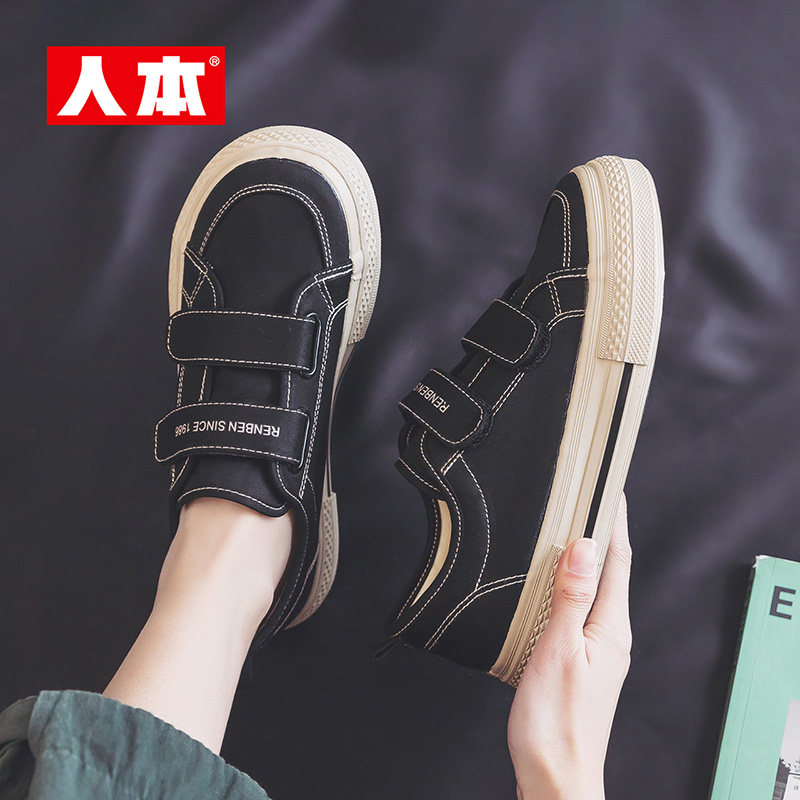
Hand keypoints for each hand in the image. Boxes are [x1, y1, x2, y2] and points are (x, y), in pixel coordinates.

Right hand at [507, 496, 631, 799]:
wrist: (555, 774)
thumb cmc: (555, 721)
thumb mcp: (559, 649)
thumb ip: (571, 597)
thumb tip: (582, 547)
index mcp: (610, 629)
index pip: (617, 562)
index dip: (614, 524)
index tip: (610, 492)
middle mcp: (611, 636)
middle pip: (610, 573)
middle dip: (602, 535)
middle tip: (588, 502)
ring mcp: (599, 650)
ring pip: (595, 591)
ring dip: (586, 559)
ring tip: (572, 533)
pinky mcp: (582, 662)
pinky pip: (581, 611)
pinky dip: (571, 587)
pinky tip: (555, 587)